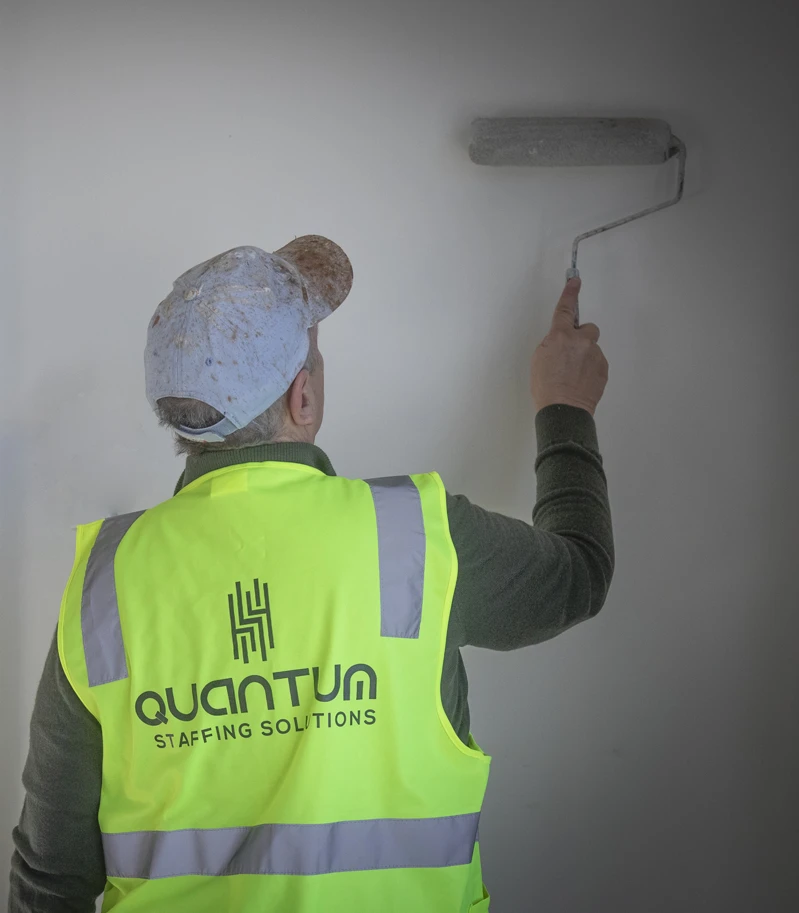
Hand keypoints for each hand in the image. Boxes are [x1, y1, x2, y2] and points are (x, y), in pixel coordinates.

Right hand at [530, 278, 608, 415]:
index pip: (566, 309)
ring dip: (585, 357)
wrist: (563, 410)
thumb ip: (552, 343)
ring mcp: (595, 355)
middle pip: (588, 329)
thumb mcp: (539, 359)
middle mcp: (581, 341)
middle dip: (582, 337)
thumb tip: (561, 341)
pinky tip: (580, 382)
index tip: (575, 281)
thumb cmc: (546, 387)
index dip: (570, 293)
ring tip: (573, 376)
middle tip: (571, 354)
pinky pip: (597, 362)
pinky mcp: (603, 368)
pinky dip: (590, 370)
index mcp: (561, 336)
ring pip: (592, 349)